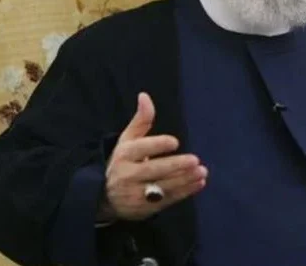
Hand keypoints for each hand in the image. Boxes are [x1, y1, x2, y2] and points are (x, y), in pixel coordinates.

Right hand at [100, 92, 207, 220]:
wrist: (103, 198)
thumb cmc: (122, 162)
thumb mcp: (127, 141)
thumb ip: (141, 120)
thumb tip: (145, 96)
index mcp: (123, 155)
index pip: (140, 149)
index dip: (157, 145)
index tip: (175, 142)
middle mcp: (127, 175)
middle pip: (153, 170)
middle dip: (175, 166)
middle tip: (195, 160)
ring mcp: (136, 194)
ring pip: (163, 187)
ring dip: (185, 180)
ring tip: (202, 172)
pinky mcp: (145, 208)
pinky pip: (167, 200)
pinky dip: (185, 192)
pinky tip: (199, 183)